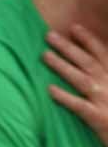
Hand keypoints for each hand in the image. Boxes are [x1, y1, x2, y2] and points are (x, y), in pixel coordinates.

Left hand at [44, 24, 107, 146]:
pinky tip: (50, 90)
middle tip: (49, 35)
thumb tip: (93, 62)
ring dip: (62, 66)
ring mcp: (105, 102)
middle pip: (88, 63)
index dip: (88, 40)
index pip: (103, 55)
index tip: (73, 27)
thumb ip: (105, 74)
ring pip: (81, 80)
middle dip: (69, 48)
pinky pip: (80, 106)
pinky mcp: (100, 119)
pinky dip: (66, 97)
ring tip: (45, 55)